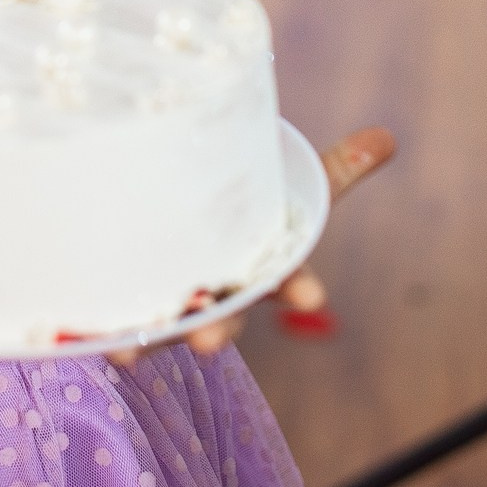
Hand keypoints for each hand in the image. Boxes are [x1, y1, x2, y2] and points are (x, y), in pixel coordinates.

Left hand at [108, 126, 396, 366]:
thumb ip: (334, 169)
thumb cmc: (248, 203)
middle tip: (211, 342)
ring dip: (155, 338)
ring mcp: (178, 298)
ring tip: (135, 350)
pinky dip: (109, 334)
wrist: (188, 201)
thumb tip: (387, 136)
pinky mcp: (135, 299)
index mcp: (260, 262)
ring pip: (170, 325)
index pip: (287, 276)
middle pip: (224, 315)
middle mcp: (219, 289)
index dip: (298, 286)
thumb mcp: (290, 185)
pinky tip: (99, 342)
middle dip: (219, 330)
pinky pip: (123, 322)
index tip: (313, 295)